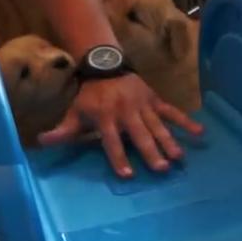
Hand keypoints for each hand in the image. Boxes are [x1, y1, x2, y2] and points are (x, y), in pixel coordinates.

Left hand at [39, 74, 202, 177]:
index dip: (118, 157)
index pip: (112, 141)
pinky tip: (199, 132)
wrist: (105, 65)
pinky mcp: (155, 100)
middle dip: (150, 151)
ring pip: (158, 125)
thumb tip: (42, 143)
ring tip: (179, 158)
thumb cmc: (89, 96)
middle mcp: (126, 112)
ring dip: (169, 141)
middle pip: (139, 135)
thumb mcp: (74, 112)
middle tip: (161, 168)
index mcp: (106, 118)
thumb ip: (63, 130)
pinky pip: (172, 111)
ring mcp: (143, 106)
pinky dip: (186, 121)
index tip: (127, 174)